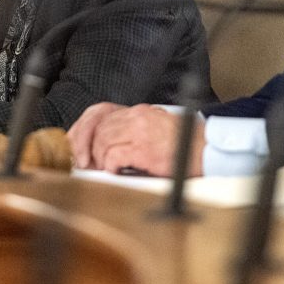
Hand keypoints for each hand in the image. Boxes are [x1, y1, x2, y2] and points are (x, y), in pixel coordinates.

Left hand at [68, 102, 204, 176]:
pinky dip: (109, 167)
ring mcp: (140, 132)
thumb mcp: (155, 126)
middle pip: (96, 127)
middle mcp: (137, 116)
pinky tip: (116, 172)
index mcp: (138, 110)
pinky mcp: (143, 149)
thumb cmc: (183, 144)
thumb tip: (104, 145)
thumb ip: (131, 130)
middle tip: (85, 163)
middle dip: (85, 146)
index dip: (83, 129)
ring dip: (98, 158)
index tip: (77, 145)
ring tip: (103, 169)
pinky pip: (113, 156)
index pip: (99, 112)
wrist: (206, 151)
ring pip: (102, 141)